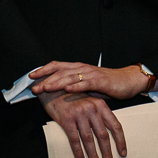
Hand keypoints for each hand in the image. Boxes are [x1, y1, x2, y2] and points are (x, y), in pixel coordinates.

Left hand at [28, 61, 151, 100]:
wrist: (127, 81)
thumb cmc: (107, 84)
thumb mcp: (87, 84)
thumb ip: (73, 85)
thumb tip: (56, 91)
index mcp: (78, 68)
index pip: (57, 66)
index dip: (43, 70)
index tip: (30, 76)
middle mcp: (82, 68)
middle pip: (60, 71)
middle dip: (45, 79)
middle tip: (33, 87)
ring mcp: (91, 74)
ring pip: (70, 77)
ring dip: (57, 82)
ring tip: (46, 87)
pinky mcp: (100, 81)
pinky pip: (86, 83)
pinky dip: (75, 86)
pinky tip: (67, 89)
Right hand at [41, 91, 126, 157]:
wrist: (52, 86)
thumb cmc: (72, 95)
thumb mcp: (89, 100)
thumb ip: (98, 113)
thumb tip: (108, 131)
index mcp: (100, 105)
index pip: (115, 125)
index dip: (120, 141)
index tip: (122, 153)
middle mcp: (91, 109)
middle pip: (103, 135)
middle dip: (107, 152)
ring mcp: (79, 114)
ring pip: (89, 139)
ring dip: (94, 155)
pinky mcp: (67, 119)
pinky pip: (74, 139)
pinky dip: (78, 152)